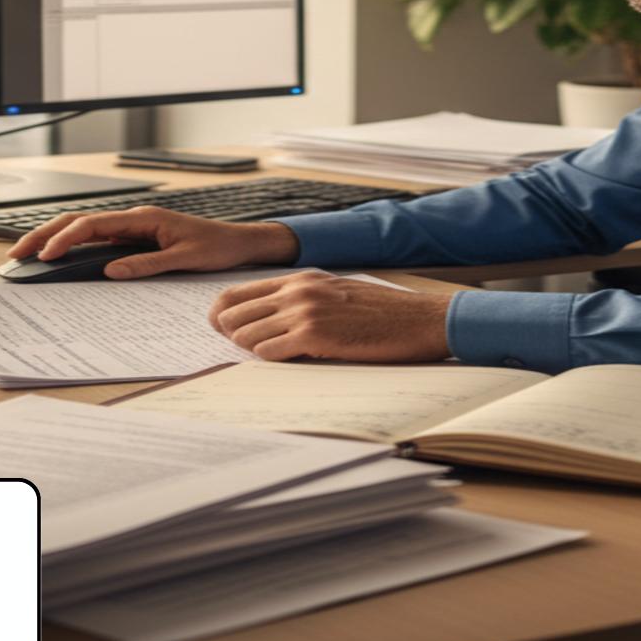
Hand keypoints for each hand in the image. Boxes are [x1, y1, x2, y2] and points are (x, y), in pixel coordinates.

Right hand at [5, 207, 298, 278]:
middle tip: (17, 254)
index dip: (65, 239)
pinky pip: (97, 240)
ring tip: (28, 256)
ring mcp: (132, 227)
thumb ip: (147, 264)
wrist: (238, 242)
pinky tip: (59, 260)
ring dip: (54, 239)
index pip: (92, 225)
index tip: (46, 257)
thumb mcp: (184, 260)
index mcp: (143, 218)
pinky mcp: (134, 238)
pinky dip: (73, 247)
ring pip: (84, 229)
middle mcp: (133, 219)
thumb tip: (110, 271)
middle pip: (78, 222)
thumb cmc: (216, 247)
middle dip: (45, 235)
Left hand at [209, 272, 451, 362]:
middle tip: (243, 350)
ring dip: (252, 351)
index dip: (221, 315)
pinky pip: (269, 353)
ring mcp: (304, 312)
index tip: (223, 331)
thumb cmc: (382, 312)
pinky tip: (288, 362)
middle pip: (232, 315)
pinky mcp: (315, 336)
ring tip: (272, 356)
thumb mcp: (336, 292)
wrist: (419, 319)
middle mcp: (296, 291)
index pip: (236, 293)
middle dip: (231, 336)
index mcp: (300, 278)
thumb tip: (267, 320)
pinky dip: (271, 361)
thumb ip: (301, 300)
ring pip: (245, 336)